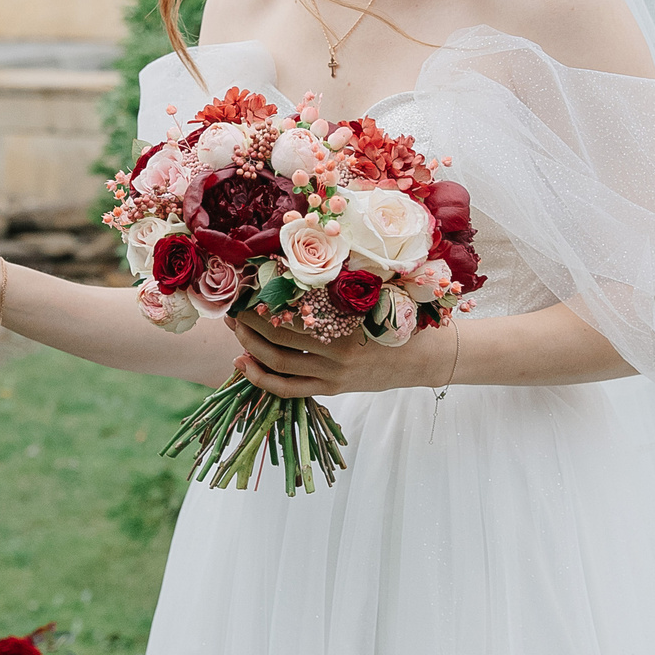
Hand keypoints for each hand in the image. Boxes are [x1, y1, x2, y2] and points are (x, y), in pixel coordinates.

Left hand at [227, 309, 452, 398]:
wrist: (424, 359)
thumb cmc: (400, 319)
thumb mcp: (374, 297)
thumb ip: (341, 287)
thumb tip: (303, 264)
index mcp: (345, 326)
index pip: (292, 315)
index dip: (263, 305)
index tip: (246, 290)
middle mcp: (335, 354)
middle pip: (278, 340)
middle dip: (249, 325)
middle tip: (231, 311)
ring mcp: (332, 376)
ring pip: (279, 366)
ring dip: (250, 349)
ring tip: (234, 333)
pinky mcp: (332, 390)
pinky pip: (289, 390)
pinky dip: (263, 380)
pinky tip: (244, 366)